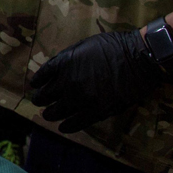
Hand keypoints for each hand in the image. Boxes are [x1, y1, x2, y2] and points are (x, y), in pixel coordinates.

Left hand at [28, 29, 167, 134]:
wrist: (137, 59)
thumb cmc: (113, 47)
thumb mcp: (85, 45)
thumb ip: (69, 58)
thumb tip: (60, 67)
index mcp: (64, 62)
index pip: (44, 74)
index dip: (37, 81)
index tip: (34, 86)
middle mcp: (68, 82)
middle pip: (47, 95)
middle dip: (40, 99)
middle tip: (38, 102)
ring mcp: (81, 99)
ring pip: (58, 111)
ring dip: (49, 114)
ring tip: (46, 115)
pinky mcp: (96, 111)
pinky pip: (76, 123)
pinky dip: (67, 126)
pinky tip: (63, 128)